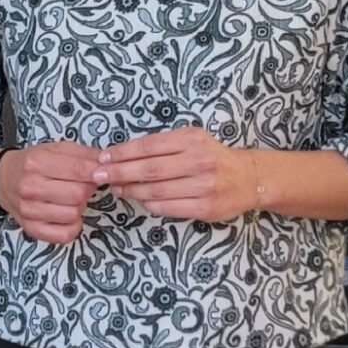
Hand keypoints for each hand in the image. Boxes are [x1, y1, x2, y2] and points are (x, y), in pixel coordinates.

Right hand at [0, 140, 103, 243]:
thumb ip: (83, 154)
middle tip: (84, 185)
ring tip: (72, 199)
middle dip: (88, 189)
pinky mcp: (31, 228)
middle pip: (78, 194)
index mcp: (36, 162)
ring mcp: (29, 210)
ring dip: (80, 207)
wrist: (3, 180)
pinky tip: (69, 216)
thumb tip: (108, 163)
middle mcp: (30, 187)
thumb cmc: (33, 163)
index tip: (102, 173)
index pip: (78, 169)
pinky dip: (73, 227)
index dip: (97, 172)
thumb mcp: (55, 149)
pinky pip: (64, 235)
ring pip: (73, 215)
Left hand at [94, 127, 260, 222]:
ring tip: (117, 188)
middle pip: (149, 169)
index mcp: (192, 139)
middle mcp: (199, 161)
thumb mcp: (192, 141)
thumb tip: (121, 155)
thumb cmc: (212, 157)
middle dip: (119, 172)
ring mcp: (204, 186)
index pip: (149, 145)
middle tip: (99, 175)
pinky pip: (168, 207)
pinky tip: (140, 200)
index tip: (103, 157)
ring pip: (156, 190)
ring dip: (131, 190)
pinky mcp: (205, 208)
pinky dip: (149, 204)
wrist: (249, 178)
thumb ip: (163, 146)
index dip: (122, 152)